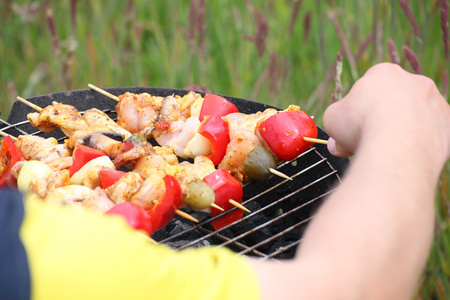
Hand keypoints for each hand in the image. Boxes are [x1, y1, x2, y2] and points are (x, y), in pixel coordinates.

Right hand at [323, 63, 449, 164]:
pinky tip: (406, 156)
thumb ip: (335, 124)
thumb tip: (336, 142)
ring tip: (387, 151)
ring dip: (403, 131)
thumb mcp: (332, 119)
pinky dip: (419, 145)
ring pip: (416, 117)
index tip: (352, 128)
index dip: (358, 110)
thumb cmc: (360, 125)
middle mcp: (414, 81)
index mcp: (384, 73)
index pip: (370, 89)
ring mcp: (435, 102)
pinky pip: (431, 135)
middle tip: (369, 141)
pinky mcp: (448, 124)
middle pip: (395, 102)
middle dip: (382, 119)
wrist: (397, 145)